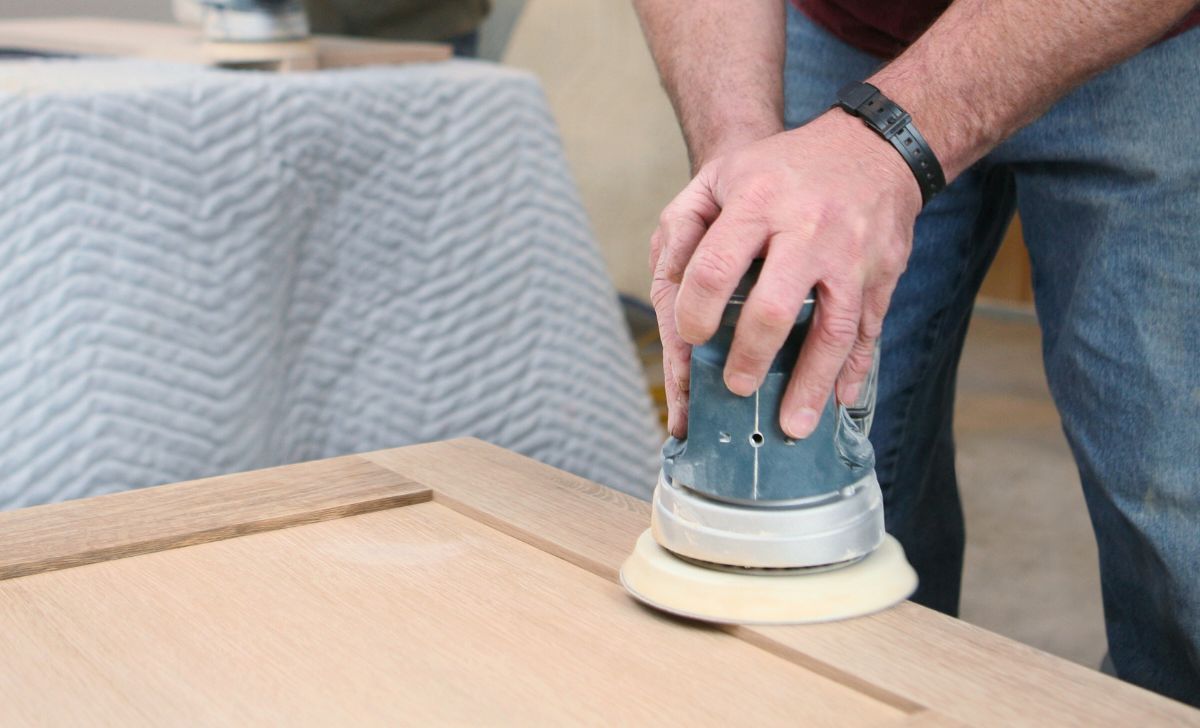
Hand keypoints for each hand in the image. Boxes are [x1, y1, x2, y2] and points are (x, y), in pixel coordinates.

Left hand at [650, 110, 921, 438]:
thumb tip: (669, 289)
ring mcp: (852, 255)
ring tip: (792, 427)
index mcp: (757, 204)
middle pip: (774, 310)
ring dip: (810, 385)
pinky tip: (840, 402)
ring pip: (832, 331)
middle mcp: (807, 229)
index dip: (697, 313)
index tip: (693, 339)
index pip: (716, 270)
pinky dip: (855, 370)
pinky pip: (869, 330)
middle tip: (734, 388)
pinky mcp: (884, 273)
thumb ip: (684, 226)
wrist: (872, 146)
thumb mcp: (721, 176)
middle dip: (750, 359)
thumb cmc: (780, 170)